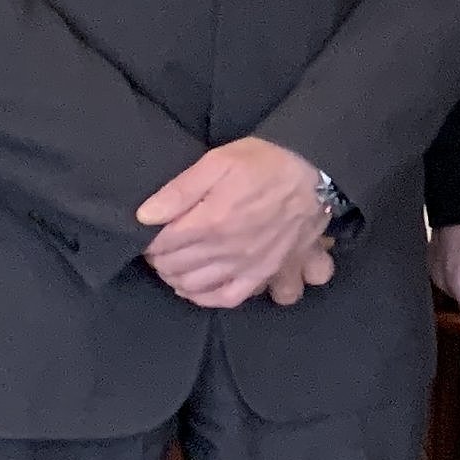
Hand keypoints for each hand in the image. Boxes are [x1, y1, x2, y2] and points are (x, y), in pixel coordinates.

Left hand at [138, 138, 327, 309]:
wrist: (315, 174)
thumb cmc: (266, 163)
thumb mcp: (219, 162)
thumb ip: (180, 189)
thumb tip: (145, 215)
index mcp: (210, 221)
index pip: (160, 244)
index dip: (148, 239)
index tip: (149, 231)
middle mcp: (225, 250)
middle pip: (174, 266)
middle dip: (159, 258)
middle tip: (160, 246)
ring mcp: (246, 265)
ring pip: (194, 285)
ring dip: (176, 277)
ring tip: (175, 263)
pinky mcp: (265, 273)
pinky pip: (228, 298)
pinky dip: (206, 297)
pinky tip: (197, 286)